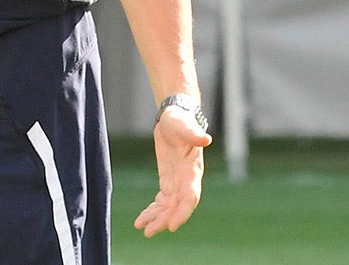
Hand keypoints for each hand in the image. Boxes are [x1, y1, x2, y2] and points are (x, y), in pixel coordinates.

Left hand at [134, 106, 209, 235]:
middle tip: (148, 231)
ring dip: (157, 219)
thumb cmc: (180, 120)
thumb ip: (193, 133)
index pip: (190, 197)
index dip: (182, 212)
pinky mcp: (168, 181)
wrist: (174, 117)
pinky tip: (142, 220)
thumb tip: (206, 138)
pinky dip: (153, 211)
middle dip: (165, 220)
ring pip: (169, 207)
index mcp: (193, 171)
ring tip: (142, 229)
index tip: (172, 226)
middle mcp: (187, 181)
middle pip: (178, 207)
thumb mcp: (184, 125)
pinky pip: (162, 201)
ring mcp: (178, 183)